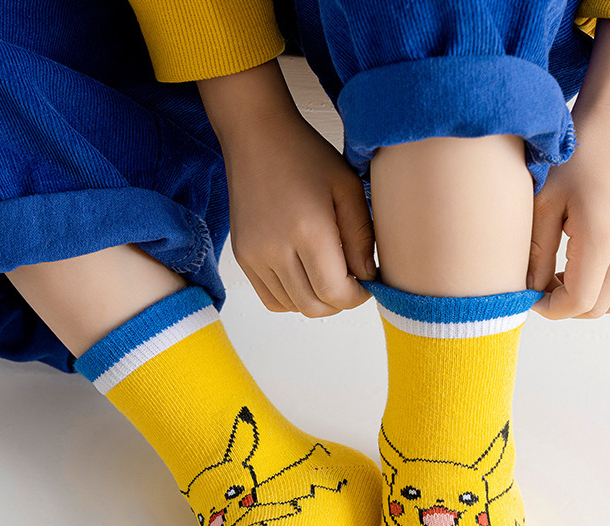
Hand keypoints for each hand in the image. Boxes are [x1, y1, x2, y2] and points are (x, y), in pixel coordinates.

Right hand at [224, 110, 374, 316]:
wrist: (255, 136)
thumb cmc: (305, 155)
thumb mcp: (347, 187)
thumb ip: (362, 237)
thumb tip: (366, 277)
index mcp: (307, 229)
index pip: (335, 292)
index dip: (357, 297)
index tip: (366, 283)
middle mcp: (275, 248)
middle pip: (314, 306)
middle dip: (339, 302)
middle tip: (351, 281)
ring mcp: (254, 256)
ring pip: (293, 306)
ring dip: (317, 300)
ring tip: (328, 273)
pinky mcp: (243, 257)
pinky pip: (272, 299)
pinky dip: (294, 297)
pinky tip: (306, 275)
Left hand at [527, 18, 609, 319]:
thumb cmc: (575, 159)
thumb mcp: (543, 206)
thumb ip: (536, 255)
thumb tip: (532, 291)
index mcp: (602, 237)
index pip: (578, 301)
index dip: (551, 308)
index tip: (533, 297)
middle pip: (598, 307)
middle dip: (567, 305)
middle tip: (543, 284)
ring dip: (589, 299)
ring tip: (564, 275)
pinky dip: (609, 288)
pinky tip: (586, 267)